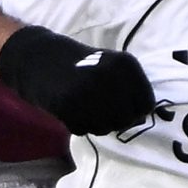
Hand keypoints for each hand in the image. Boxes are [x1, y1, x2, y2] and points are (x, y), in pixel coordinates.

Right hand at [0, 25, 156, 133]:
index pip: (147, 103)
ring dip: (97, 124)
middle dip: (117, 120)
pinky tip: (71, 109)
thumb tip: (142, 119)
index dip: (135, 110)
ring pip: (107, 128)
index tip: (123, 106)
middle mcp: (110, 76)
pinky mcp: (68, 105)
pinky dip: (78, 125)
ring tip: (84, 108)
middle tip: (100, 109)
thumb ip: (130, 89)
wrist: (40, 57)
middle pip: (128, 119)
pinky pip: (84, 129)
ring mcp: (89, 90)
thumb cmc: (82, 65)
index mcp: (126, 64)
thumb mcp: (112, 67)